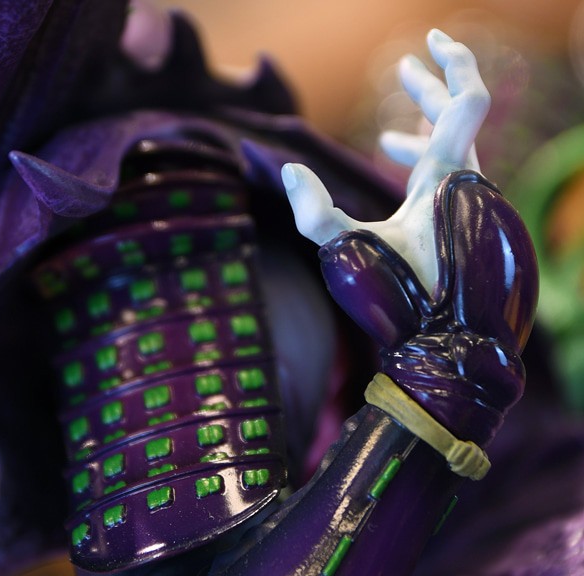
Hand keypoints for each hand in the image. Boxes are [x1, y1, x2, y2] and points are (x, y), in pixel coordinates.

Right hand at [282, 30, 490, 291]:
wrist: (450, 347)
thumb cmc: (404, 302)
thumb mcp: (348, 254)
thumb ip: (313, 215)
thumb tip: (290, 171)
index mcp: (449, 176)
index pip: (468, 98)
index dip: (452, 62)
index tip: (427, 41)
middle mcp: (469, 185)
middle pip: (461, 116)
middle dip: (431, 88)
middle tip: (408, 65)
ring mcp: (472, 207)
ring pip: (456, 152)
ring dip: (423, 132)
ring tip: (392, 131)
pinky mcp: (467, 229)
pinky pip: (453, 182)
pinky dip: (426, 169)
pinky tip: (400, 178)